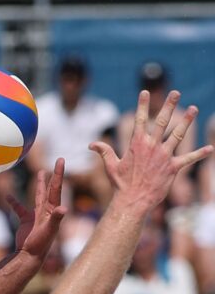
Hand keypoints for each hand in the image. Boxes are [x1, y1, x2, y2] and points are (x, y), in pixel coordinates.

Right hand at [8, 158, 65, 258]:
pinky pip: (19, 208)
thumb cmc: (41, 244)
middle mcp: (46, 211)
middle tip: (58, 160)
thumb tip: (64, 208)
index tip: (61, 159)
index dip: (58, 173)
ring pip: (38, 196)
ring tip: (40, 172)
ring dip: (40, 184)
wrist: (29, 256)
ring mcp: (36, 215)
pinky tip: (8, 197)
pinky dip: (14, 203)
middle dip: (54, 175)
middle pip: (50, 188)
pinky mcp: (26, 221)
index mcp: (52, 209)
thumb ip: (56, 218)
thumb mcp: (49, 230)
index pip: (56, 187)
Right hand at [90, 89, 212, 210]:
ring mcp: (163, 156)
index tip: (145, 92)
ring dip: (186, 121)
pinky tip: (210, 149)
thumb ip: (104, 151)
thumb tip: (91, 144)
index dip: (142, 105)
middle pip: (162, 121)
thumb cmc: (121, 185)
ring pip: (177, 135)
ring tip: (194, 108)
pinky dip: (199, 154)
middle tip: (176, 92)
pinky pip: (188, 159)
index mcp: (137, 144)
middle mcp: (151, 146)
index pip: (140, 119)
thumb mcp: (111, 166)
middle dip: (169, 105)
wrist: (132, 202)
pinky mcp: (172, 168)